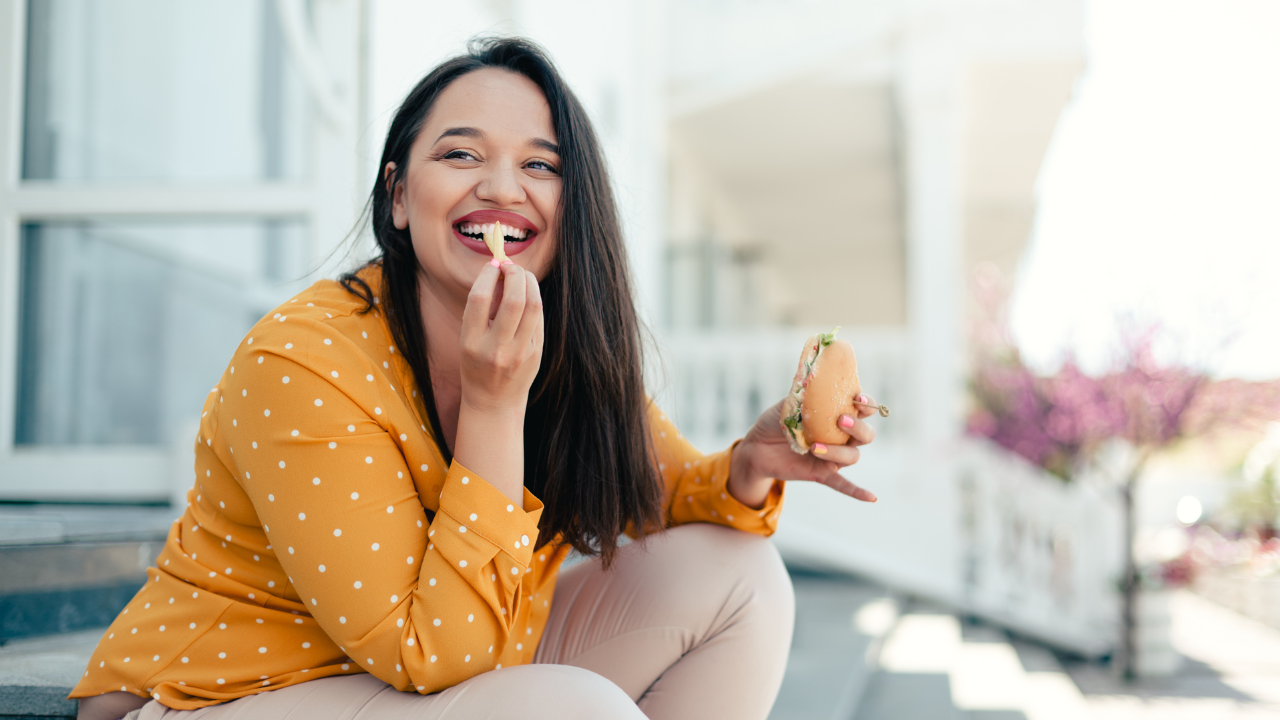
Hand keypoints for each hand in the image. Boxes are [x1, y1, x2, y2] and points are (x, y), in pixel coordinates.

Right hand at [458, 261, 543, 414]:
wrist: (494, 401)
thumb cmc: (477, 364)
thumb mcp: (468, 339)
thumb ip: (481, 309)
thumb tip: (499, 271)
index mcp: (471, 343)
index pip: (480, 299)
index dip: (488, 275)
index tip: (492, 264)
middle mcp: (496, 349)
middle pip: (513, 300)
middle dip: (515, 275)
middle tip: (511, 265)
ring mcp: (520, 352)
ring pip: (533, 306)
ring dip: (529, 283)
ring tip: (522, 275)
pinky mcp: (536, 353)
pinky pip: (538, 318)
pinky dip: (534, 299)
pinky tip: (528, 294)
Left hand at [727, 396, 878, 507]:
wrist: (757, 445)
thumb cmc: (775, 421)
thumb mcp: (788, 405)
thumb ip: (803, 396)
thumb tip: (813, 380)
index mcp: (837, 415)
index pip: (862, 409)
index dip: (866, 405)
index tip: (858, 400)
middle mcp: (841, 436)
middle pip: (866, 435)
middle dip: (857, 428)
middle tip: (839, 420)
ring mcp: (833, 456)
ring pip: (852, 456)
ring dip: (837, 452)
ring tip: (814, 446)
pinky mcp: (822, 473)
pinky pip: (843, 484)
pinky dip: (857, 491)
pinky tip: (872, 498)